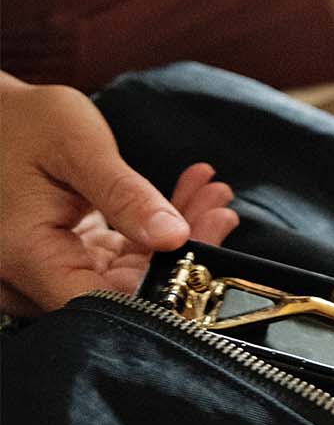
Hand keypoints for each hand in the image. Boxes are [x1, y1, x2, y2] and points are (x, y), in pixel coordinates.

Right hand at [1, 77, 238, 314]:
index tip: (206, 245)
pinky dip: (153, 231)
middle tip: (218, 209)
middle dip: (180, 253)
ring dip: (175, 238)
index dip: (161, 288)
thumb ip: (125, 195)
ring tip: (210, 195)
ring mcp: (47, 271)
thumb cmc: (25, 122)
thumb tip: (175, 237)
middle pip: (121, 292)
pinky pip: (117, 258)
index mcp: (25, 257)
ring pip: (127, 276)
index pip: (104, 302)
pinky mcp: (65, 258)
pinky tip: (188, 197)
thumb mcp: (78, 146)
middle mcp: (29, 277)